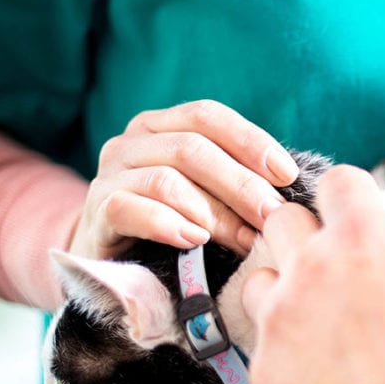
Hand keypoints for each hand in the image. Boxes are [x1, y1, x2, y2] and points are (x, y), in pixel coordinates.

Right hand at [69, 100, 298, 258]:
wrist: (112, 267)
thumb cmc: (173, 226)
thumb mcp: (206, 194)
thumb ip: (237, 181)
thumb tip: (289, 188)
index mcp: (162, 126)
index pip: (208, 117)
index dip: (251, 142)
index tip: (288, 176)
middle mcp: (131, 141)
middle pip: (193, 148)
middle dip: (242, 184)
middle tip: (272, 217)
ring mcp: (109, 174)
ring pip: (168, 180)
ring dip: (215, 213)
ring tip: (243, 240)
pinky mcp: (95, 212)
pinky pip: (129, 208)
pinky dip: (167, 223)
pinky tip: (195, 240)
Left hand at [241, 166, 384, 383]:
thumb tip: (378, 243)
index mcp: (363, 239)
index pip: (335, 181)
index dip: (347, 196)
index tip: (351, 212)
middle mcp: (312, 268)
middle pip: (282, 220)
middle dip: (306, 236)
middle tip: (330, 267)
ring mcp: (281, 319)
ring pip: (259, 278)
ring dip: (284, 291)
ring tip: (317, 323)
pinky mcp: (266, 368)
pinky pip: (265, 341)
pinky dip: (287, 350)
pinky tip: (320, 375)